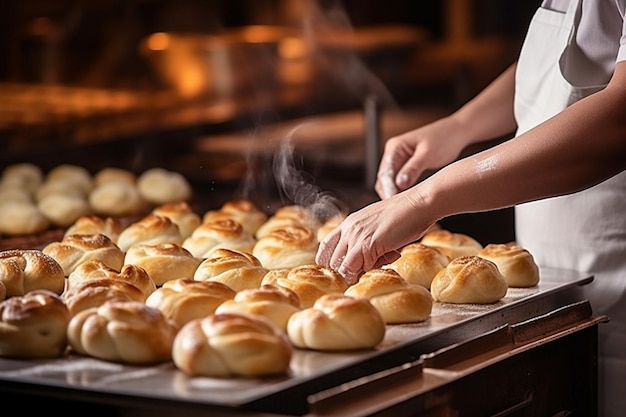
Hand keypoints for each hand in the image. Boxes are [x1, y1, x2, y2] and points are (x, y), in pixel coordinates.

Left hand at [315, 190, 436, 283]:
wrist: (420, 204)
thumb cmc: (406, 216)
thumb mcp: (380, 228)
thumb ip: (370, 244)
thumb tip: (368, 266)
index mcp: (349, 223)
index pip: (326, 247)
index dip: (331, 263)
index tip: (343, 272)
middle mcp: (348, 228)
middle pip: (330, 260)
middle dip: (343, 273)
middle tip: (363, 274)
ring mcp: (356, 236)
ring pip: (341, 267)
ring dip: (354, 275)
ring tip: (376, 267)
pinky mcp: (367, 244)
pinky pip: (355, 268)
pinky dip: (365, 273)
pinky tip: (384, 261)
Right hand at [375, 116, 466, 198]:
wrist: (457, 131)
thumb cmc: (445, 139)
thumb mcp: (428, 155)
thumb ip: (413, 169)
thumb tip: (399, 184)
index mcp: (395, 147)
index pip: (385, 173)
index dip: (389, 189)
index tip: (395, 203)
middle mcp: (393, 153)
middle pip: (383, 179)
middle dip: (389, 193)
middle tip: (400, 210)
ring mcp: (398, 159)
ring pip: (389, 182)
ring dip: (394, 193)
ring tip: (404, 207)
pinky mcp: (405, 165)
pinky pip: (398, 181)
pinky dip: (401, 190)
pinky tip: (409, 200)